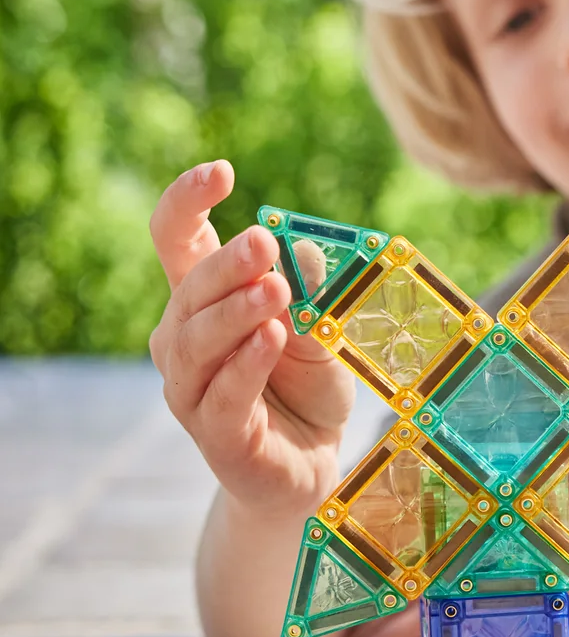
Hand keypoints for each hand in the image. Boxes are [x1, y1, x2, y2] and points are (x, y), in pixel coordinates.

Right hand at [149, 161, 354, 512]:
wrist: (312, 463)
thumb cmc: (307, 387)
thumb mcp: (324, 329)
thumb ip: (314, 293)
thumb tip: (306, 251)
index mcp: (203, 299)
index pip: (176, 239)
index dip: (186, 201)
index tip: (220, 172)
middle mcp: (183, 339)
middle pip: (189, 289)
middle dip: (227, 264)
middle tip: (264, 242)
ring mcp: (192, 388)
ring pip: (198, 341)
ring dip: (236, 312)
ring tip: (275, 291)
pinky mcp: (214, 432)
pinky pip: (223, 393)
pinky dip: (246, 364)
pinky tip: (270, 339)